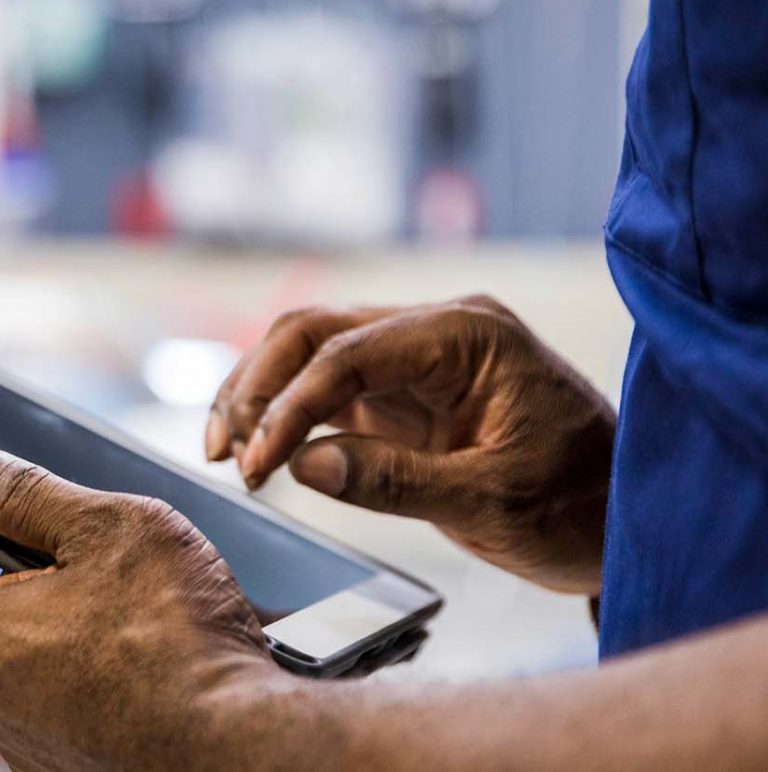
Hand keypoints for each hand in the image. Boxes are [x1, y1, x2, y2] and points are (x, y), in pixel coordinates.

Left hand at [0, 440, 285, 771]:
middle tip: (40, 520)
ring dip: (39, 606)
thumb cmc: (180, 640)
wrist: (241, 751)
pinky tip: (124, 641)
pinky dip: (69, 654)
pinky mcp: (54, 758)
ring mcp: (13, 733)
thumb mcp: (104, 529)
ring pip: (6, 643)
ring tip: (112, 589)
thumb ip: (18, 492)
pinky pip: (42, 687)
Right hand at [205, 295, 614, 594]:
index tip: (256, 465)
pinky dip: (285, 416)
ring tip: (223, 452)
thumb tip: (304, 464)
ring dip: (259, 396)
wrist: (625, 517)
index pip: (349, 352)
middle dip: (257, 387)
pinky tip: (257, 451)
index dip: (289, 407)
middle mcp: (436, 330)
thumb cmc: (581, 503)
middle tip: (224, 453)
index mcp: (467, 335)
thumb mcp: (493, 502)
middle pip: (314, 332)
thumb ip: (395, 480)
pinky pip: (325, 388)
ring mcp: (416, 358)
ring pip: (308, 353)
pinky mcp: (402, 392)